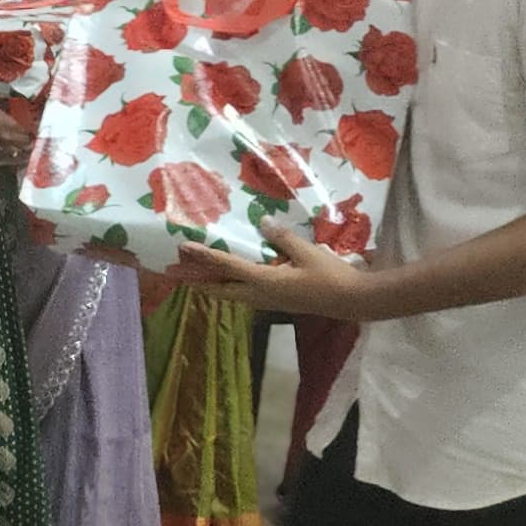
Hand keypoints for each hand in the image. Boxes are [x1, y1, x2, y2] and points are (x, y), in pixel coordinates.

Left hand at [172, 221, 379, 319]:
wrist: (351, 301)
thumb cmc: (330, 276)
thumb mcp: (308, 253)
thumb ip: (284, 238)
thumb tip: (263, 223)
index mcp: (263, 282)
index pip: (226, 267)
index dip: (203, 257)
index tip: (183, 248)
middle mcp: (258, 295)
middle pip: (219, 288)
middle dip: (196, 279)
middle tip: (175, 269)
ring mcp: (266, 302)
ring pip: (230, 294)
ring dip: (211, 284)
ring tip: (194, 273)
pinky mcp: (275, 302)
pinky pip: (243, 294)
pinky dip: (229, 286)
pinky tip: (229, 277)